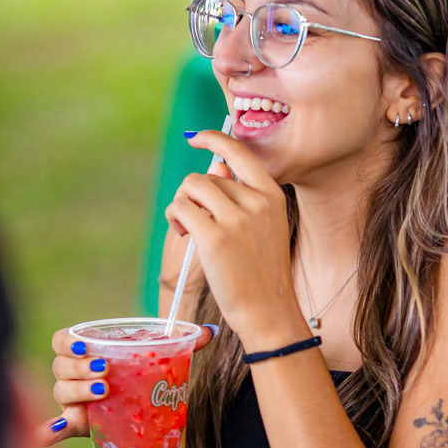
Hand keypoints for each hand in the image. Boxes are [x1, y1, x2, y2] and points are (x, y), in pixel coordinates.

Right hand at [35, 325, 216, 445]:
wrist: (142, 409)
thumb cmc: (145, 376)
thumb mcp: (161, 358)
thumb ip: (184, 343)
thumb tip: (211, 332)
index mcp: (88, 352)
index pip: (63, 341)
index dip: (68, 341)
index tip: (87, 345)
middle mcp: (74, 374)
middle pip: (61, 366)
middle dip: (80, 367)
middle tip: (105, 372)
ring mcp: (73, 400)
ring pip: (61, 391)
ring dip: (78, 391)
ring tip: (103, 392)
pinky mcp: (77, 424)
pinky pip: (57, 428)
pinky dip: (50, 430)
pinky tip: (47, 434)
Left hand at [164, 132, 305, 345]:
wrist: (269, 310)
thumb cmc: (262, 272)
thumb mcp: (263, 227)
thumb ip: (240, 196)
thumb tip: (215, 166)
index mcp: (271, 196)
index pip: (240, 152)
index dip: (215, 139)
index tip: (197, 138)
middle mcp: (256, 202)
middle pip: (208, 176)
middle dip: (193, 194)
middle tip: (194, 220)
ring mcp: (236, 219)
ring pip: (191, 187)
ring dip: (181, 204)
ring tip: (187, 228)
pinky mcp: (215, 238)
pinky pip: (181, 208)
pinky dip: (175, 217)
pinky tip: (184, 234)